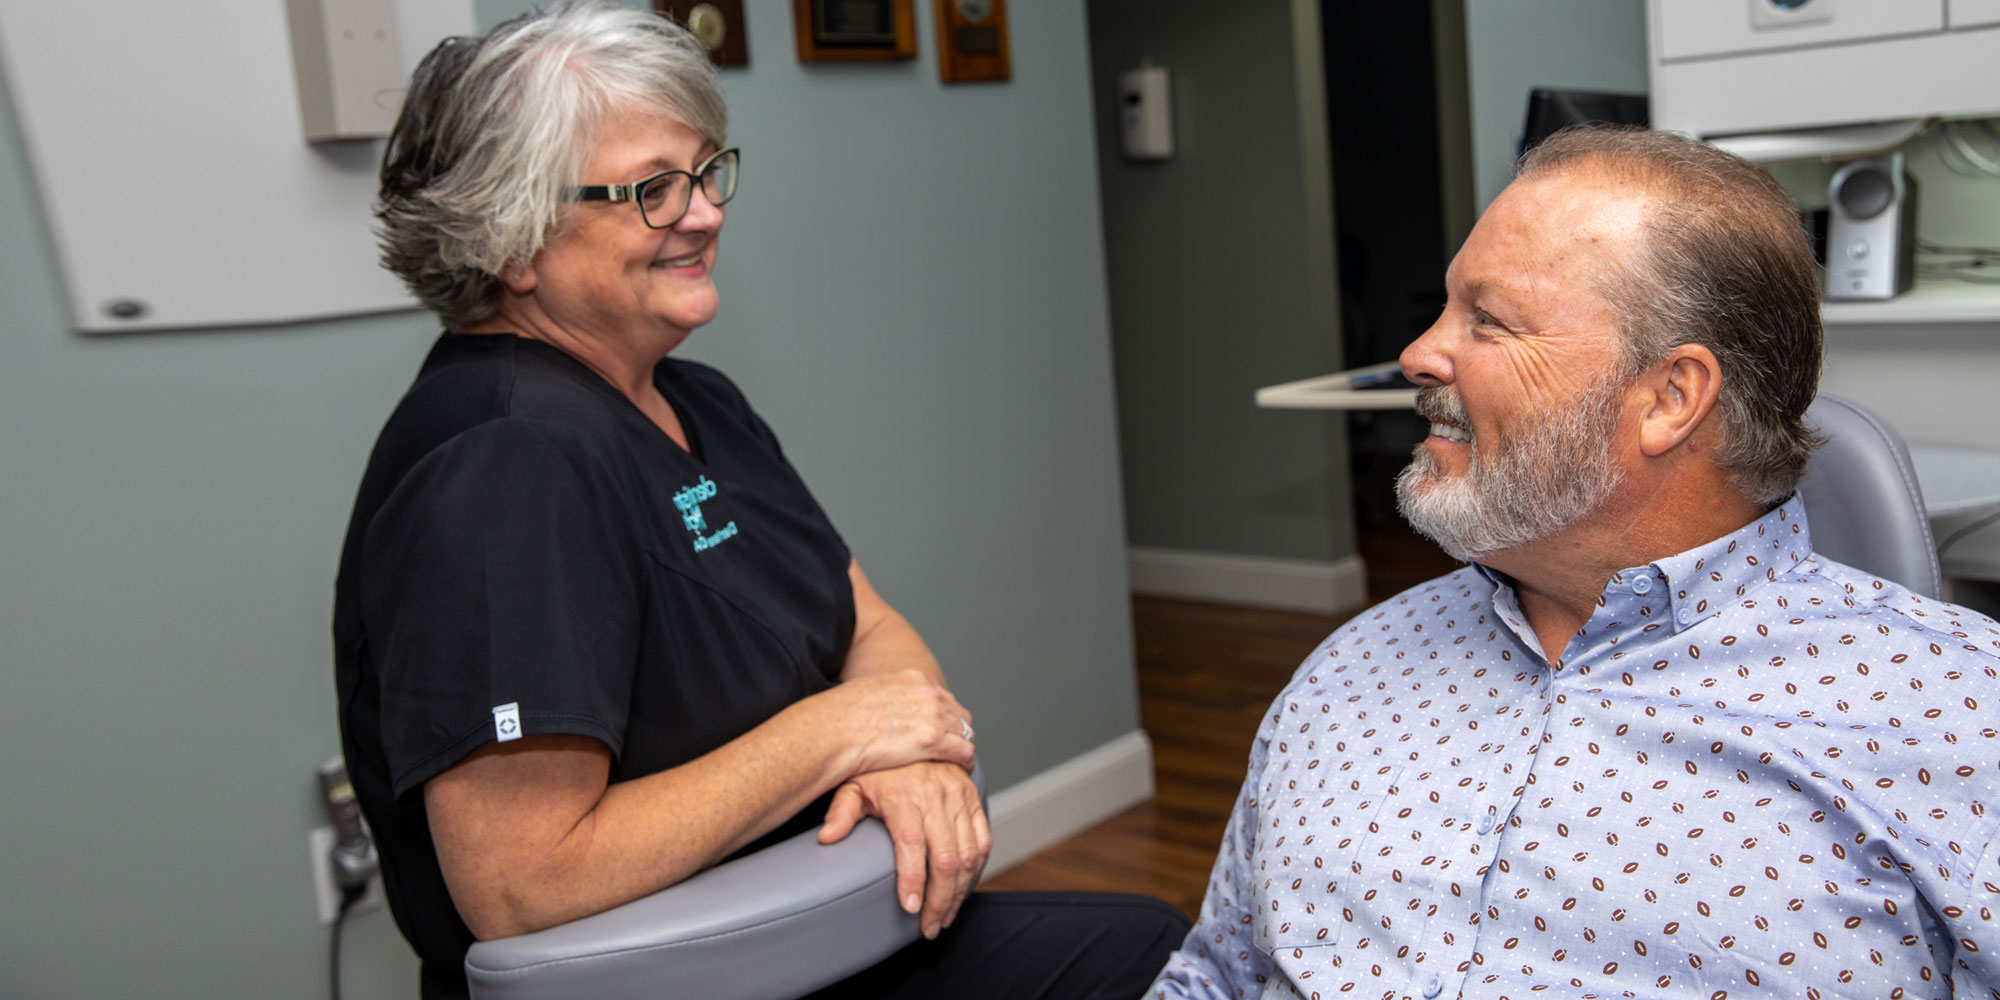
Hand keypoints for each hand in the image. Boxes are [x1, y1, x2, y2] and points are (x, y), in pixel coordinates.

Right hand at [803, 669, 975, 776]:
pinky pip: (964, 751)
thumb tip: (884, 710)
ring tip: (954, 764)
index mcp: (913, 679)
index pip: (943, 697)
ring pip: (965, 733)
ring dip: (960, 747)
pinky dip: (964, 762)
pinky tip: (957, 771)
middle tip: (949, 751)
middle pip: (958, 714)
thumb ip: (887, 697)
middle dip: (955, 732)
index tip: (940, 732)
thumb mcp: (867, 692)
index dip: (943, 717)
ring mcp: (933, 715)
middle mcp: (928, 692)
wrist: (833, 731)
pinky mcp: (933, 740)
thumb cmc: (840, 717)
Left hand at [818, 761, 990, 939]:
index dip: (913, 880)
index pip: (912, 845)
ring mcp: (959, 797)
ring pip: (967, 855)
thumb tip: (827, 838)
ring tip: (944, 916)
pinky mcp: (974, 799)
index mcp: (904, 795)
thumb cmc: (880, 764)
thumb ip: (841, 811)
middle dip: (939, 900)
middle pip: (945, 858)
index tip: (910, 908)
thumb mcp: (854, 782)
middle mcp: (936, 796)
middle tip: (928, 926)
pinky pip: (983, 840)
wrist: (913, 733)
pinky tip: (963, 888)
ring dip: (959, 892)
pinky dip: (976, 869)